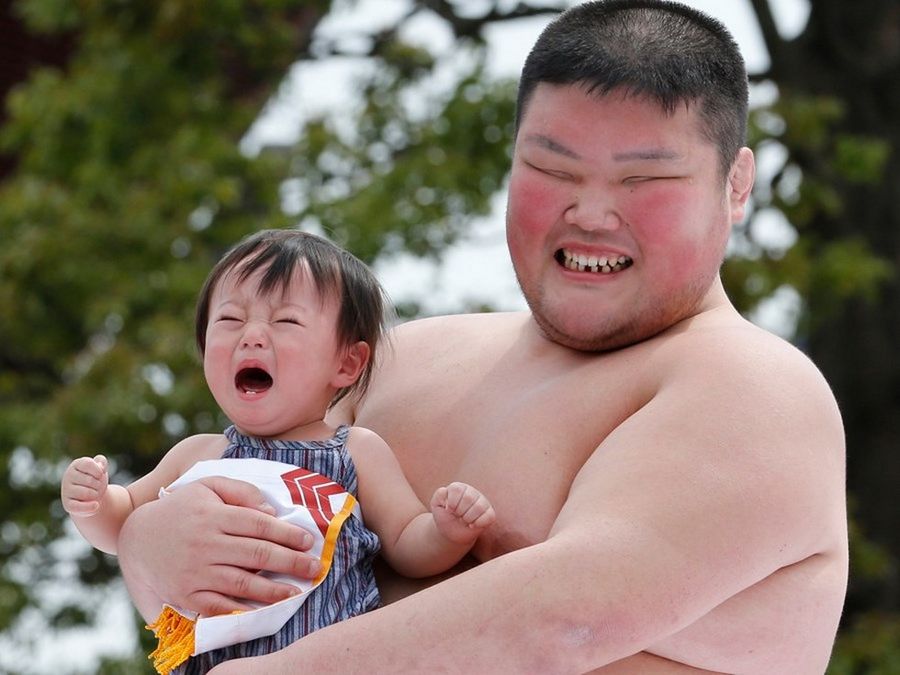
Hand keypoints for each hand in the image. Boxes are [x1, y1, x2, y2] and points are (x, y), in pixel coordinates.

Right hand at [61, 455, 107, 516]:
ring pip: (88, 494)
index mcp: (76, 465)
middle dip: (99, 484)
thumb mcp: (100, 468)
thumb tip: (100, 466)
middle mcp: (68, 477)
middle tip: (97, 486)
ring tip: (94, 494)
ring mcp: (66, 491)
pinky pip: (79, 507)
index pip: (88, 464)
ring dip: (96, 494)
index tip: (100, 474)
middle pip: (90, 480)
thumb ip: (102, 461)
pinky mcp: (67, 505)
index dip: (99, 471)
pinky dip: (91, 507)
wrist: (91, 497)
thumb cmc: (96, 479)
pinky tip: (96, 505)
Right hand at [117, 476, 319, 616]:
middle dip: (290, 562)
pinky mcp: (185, 594)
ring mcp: (195, 571)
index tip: (307, 541)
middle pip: (256, 554)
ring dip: (272, 590)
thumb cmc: (182, 507)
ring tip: (295, 592)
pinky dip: (241, 610)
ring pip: (241, 583)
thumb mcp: (208, 485)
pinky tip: (261, 611)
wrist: (137, 536)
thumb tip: (270, 511)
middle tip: (314, 568)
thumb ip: (241, 491)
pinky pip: (217, 605)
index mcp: (213, 515)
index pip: (258, 525)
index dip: (286, 533)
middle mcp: (205, 543)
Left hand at [430, 482, 495, 544]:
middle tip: (457, 516)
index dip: (452, 503)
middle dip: (460, 511)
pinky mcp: (489, 513)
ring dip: (468, 518)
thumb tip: (444, 490)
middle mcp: (472, 492)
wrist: (451, 532)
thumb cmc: (444, 516)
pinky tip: (472, 525)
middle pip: (469, 498)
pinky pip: (489, 516)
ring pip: (479, 507)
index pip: (457, 489)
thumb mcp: (436, 506)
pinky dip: (478, 523)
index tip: (449, 510)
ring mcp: (482, 502)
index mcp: (459, 487)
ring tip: (464, 520)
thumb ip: (438, 496)